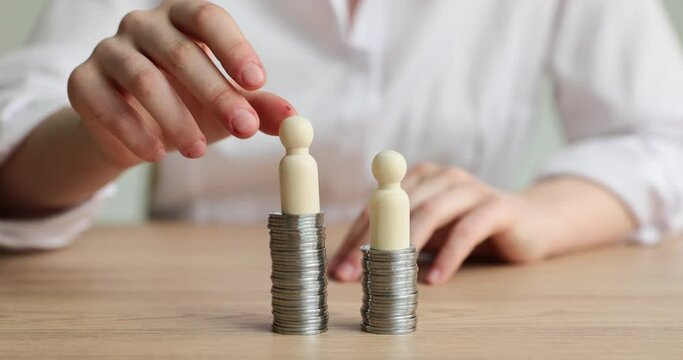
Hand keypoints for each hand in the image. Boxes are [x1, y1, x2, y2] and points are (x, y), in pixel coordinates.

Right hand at [67, 0, 294, 168]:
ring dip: (176, 118)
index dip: (234, 48)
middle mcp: (144, 25)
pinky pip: (105, 103)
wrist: (131, 132)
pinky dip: (134, 131)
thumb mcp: (226, 105)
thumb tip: (294, 119)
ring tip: (198, 151)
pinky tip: (156, 153)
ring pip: (142, 78)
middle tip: (243, 128)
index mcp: (182, 19)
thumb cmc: (186, 106)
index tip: (257, 82)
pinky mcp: (82, 81)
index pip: (208, 18)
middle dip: (216, 94)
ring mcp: (109, 50)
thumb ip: (257, 108)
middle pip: (180, 51)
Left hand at [329, 163, 548, 284]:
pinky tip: (435, 279)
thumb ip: (400, 239)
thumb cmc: (472, 228)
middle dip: (370, 243)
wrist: (534, 222)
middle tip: (351, 274)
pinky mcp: (498, 207)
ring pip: (430, 214)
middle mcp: (443, 177)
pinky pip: (468, 230)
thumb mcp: (431, 231)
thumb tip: (354, 266)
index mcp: (420, 178)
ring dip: (404, 247)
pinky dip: (449, 255)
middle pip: (397, 208)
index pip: (378, 206)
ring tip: (387, 275)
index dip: (355, 237)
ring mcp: (471, 189)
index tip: (337, 267)